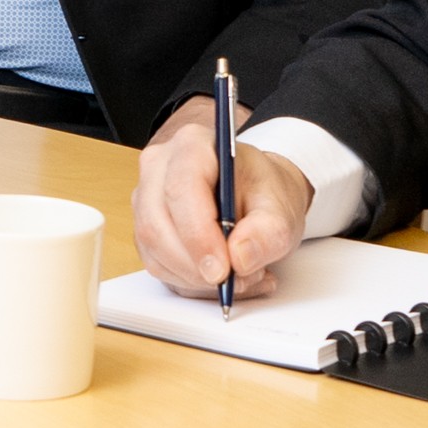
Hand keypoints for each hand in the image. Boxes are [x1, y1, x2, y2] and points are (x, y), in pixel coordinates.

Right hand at [130, 109, 312, 301]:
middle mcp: (159, 167)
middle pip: (157, 225)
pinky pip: (157, 265)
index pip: (181, 189)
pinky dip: (190, 282)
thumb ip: (268, 232)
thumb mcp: (282, 209)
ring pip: (154, 250)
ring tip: (239, 275)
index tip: (222, 269)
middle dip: (196, 265)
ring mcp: (146, 198)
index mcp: (192, 145)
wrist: (254, 195)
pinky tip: (221, 275)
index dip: (198, 234)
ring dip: (196, 277)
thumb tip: (239, 257)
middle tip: (235, 280)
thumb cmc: (263, 192)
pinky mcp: (145, 228)